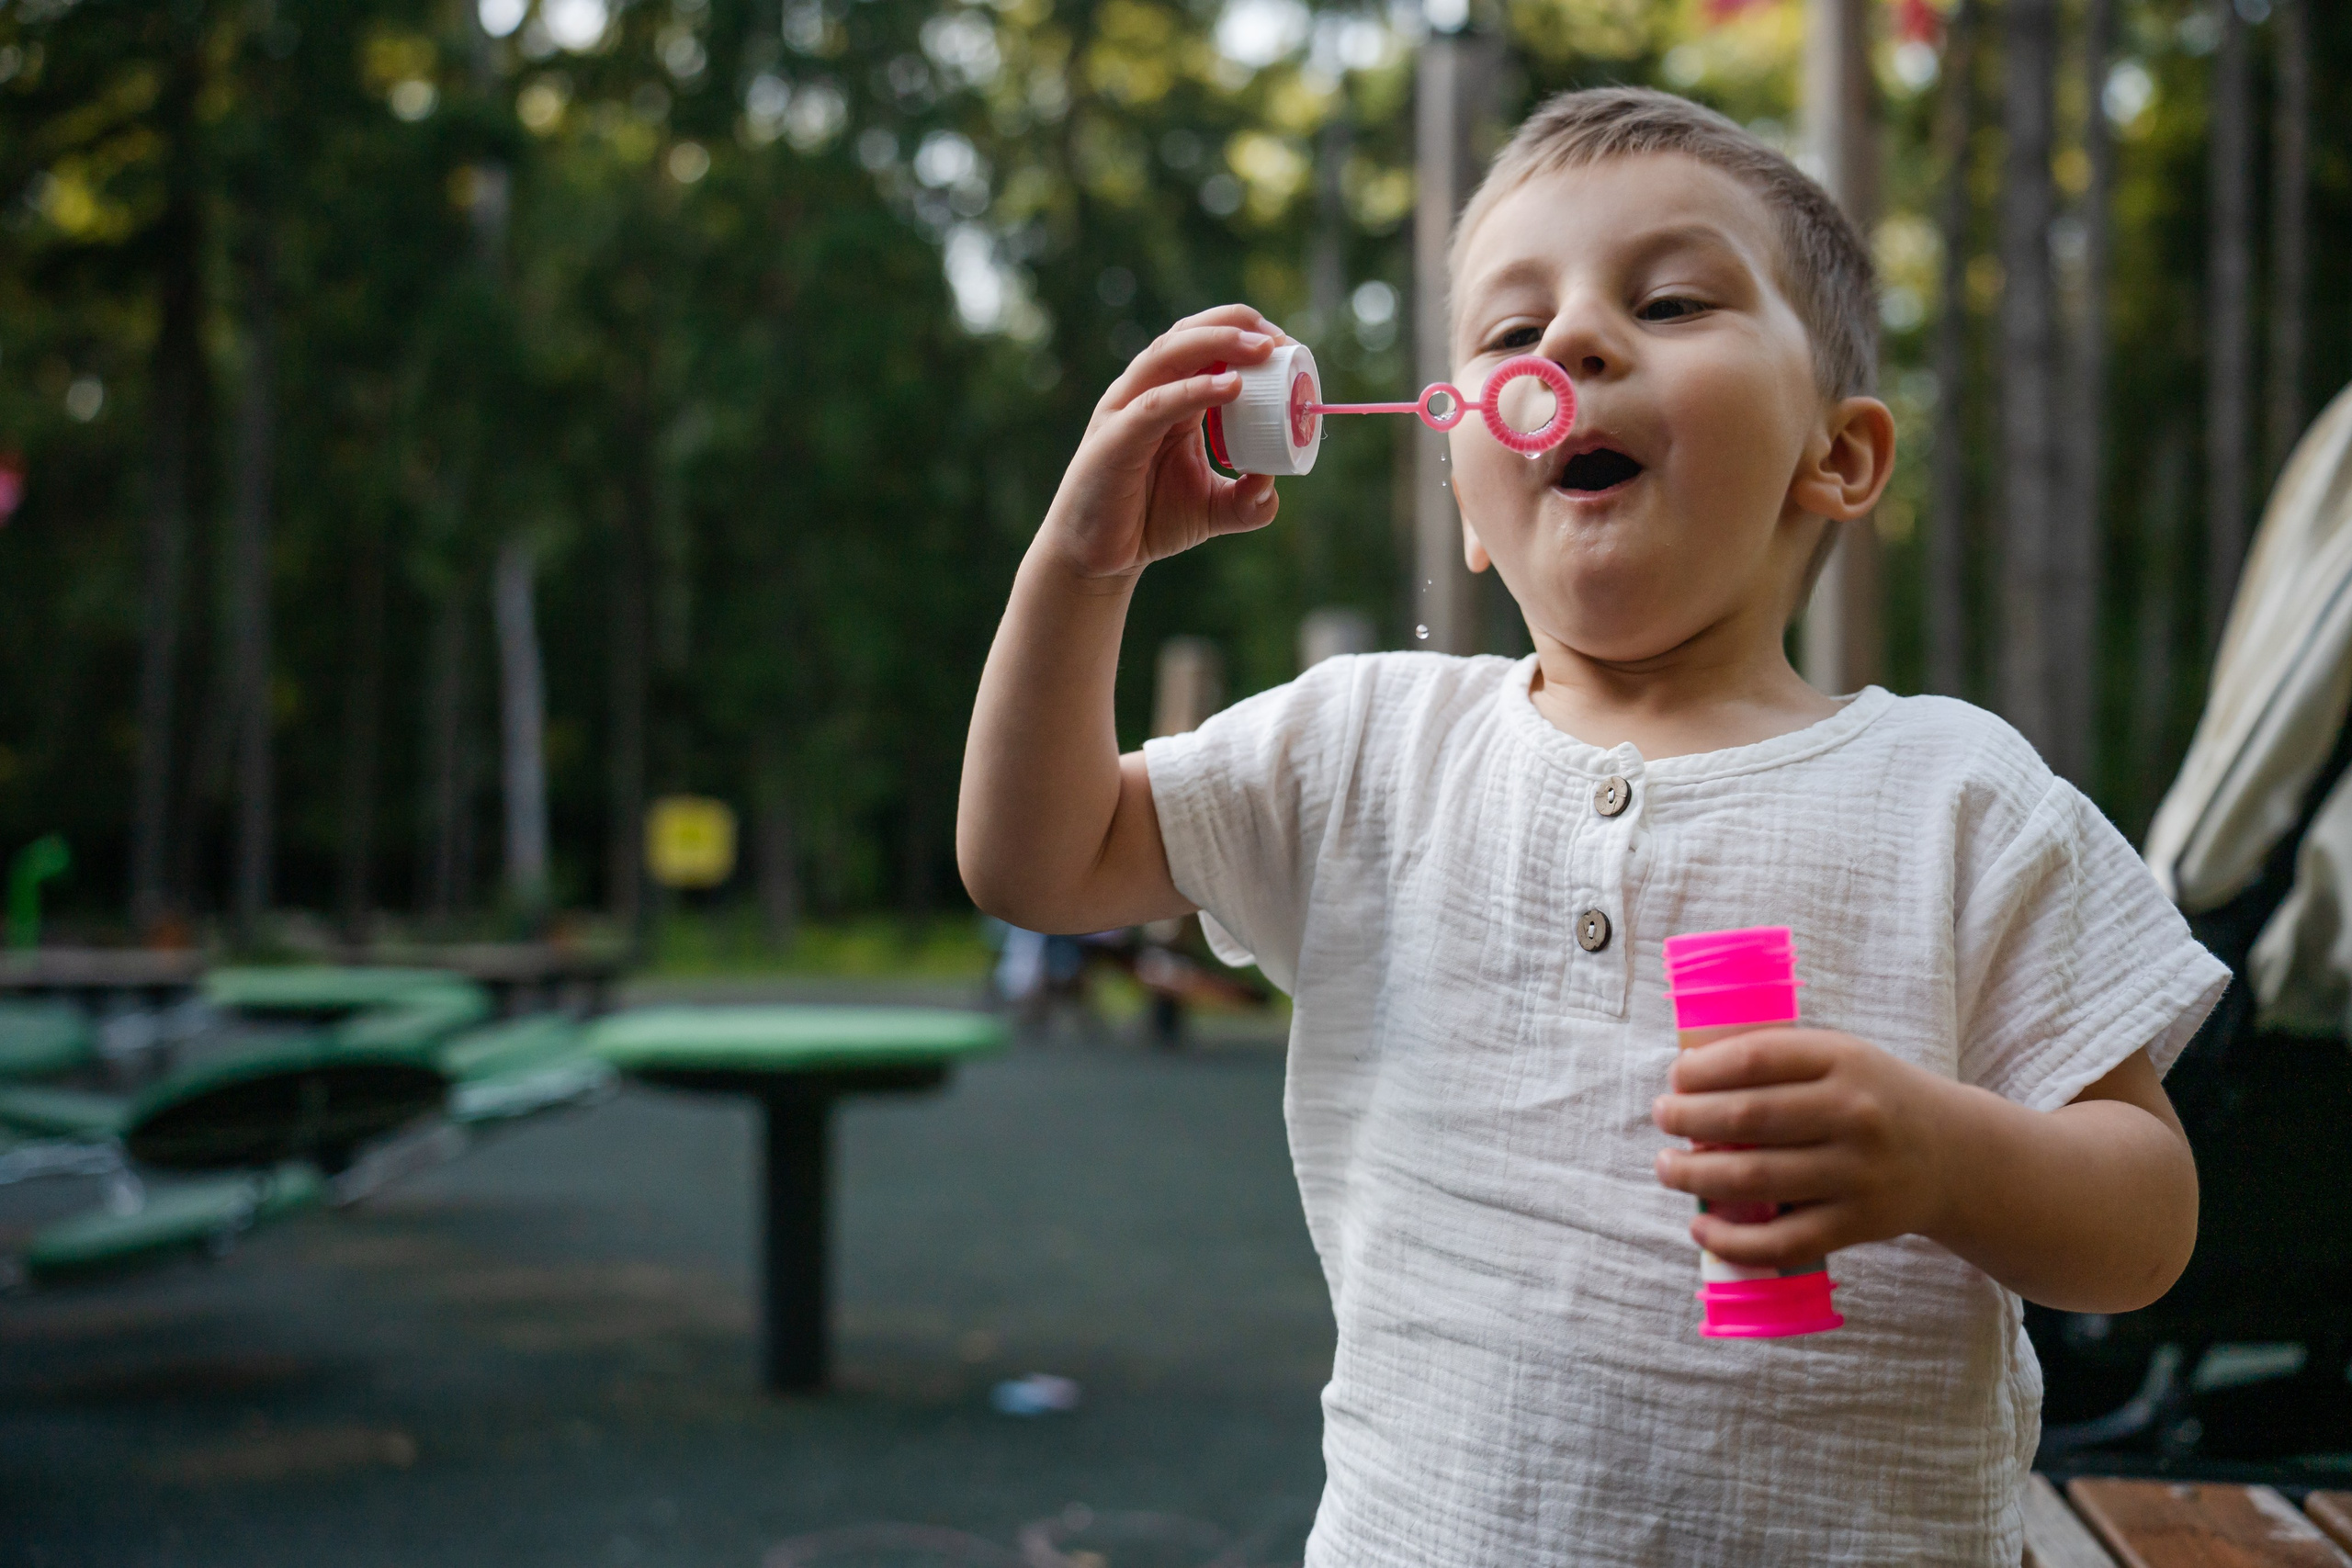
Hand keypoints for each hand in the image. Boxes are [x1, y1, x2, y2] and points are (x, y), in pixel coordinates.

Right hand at [1038, 304, 1287, 580]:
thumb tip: (1273, 487)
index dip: (1247, 334)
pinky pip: (1155, 405)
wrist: (1098, 559)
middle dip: (1235, 326)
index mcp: (1171, 398)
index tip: (1288, 348)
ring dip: (1217, 342)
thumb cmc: (1149, 521)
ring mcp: (1126, 411)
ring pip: (1168, 355)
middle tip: (1279, 341)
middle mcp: (1146, 393)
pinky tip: (1230, 387)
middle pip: (1187, 336)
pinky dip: (1193, 390)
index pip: (1206, 346)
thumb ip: (1248, 499)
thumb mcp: (1213, 509)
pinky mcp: (1114, 440)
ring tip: (1261, 348)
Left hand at [1651, 1027, 1962, 1270]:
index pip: (1756, 1058)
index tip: (1675, 1078)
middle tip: (1662, 1118)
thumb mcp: (1841, 1057)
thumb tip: (1688, 1073)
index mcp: (1843, 1060)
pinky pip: (1783, 1240)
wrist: (1956, 1154)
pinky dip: (1734, 1240)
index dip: (1702, 1070)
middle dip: (1687, 1119)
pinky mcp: (1858, 1224)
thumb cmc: (1874, 1098)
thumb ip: (1778, 1059)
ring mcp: (1857, 1173)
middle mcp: (1853, 1115)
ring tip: (1667, 1167)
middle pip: (1747, 1118)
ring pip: (1755, 1178)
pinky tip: (1702, 1228)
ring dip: (1694, 1175)